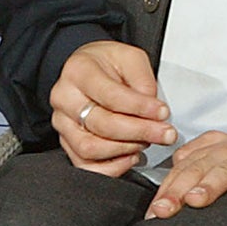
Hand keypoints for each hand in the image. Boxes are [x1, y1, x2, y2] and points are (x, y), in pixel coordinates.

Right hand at [49, 41, 175, 176]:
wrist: (90, 68)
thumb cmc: (109, 63)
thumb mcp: (131, 58)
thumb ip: (143, 82)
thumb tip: (152, 112)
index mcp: (79, 70)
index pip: (110, 96)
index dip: (140, 108)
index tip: (163, 113)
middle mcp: (64, 97)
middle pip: (101, 124)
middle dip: (139, 132)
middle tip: (164, 133)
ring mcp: (62, 122)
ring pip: (91, 148)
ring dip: (125, 149)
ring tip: (146, 141)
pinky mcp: (66, 143)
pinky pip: (85, 165)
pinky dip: (111, 167)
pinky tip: (130, 156)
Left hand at [145, 124, 226, 225]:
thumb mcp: (219, 151)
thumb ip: (194, 161)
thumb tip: (168, 180)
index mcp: (211, 151)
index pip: (181, 168)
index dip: (165, 189)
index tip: (152, 211)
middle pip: (197, 170)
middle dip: (176, 189)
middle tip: (162, 209)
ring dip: (211, 186)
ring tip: (197, 200)